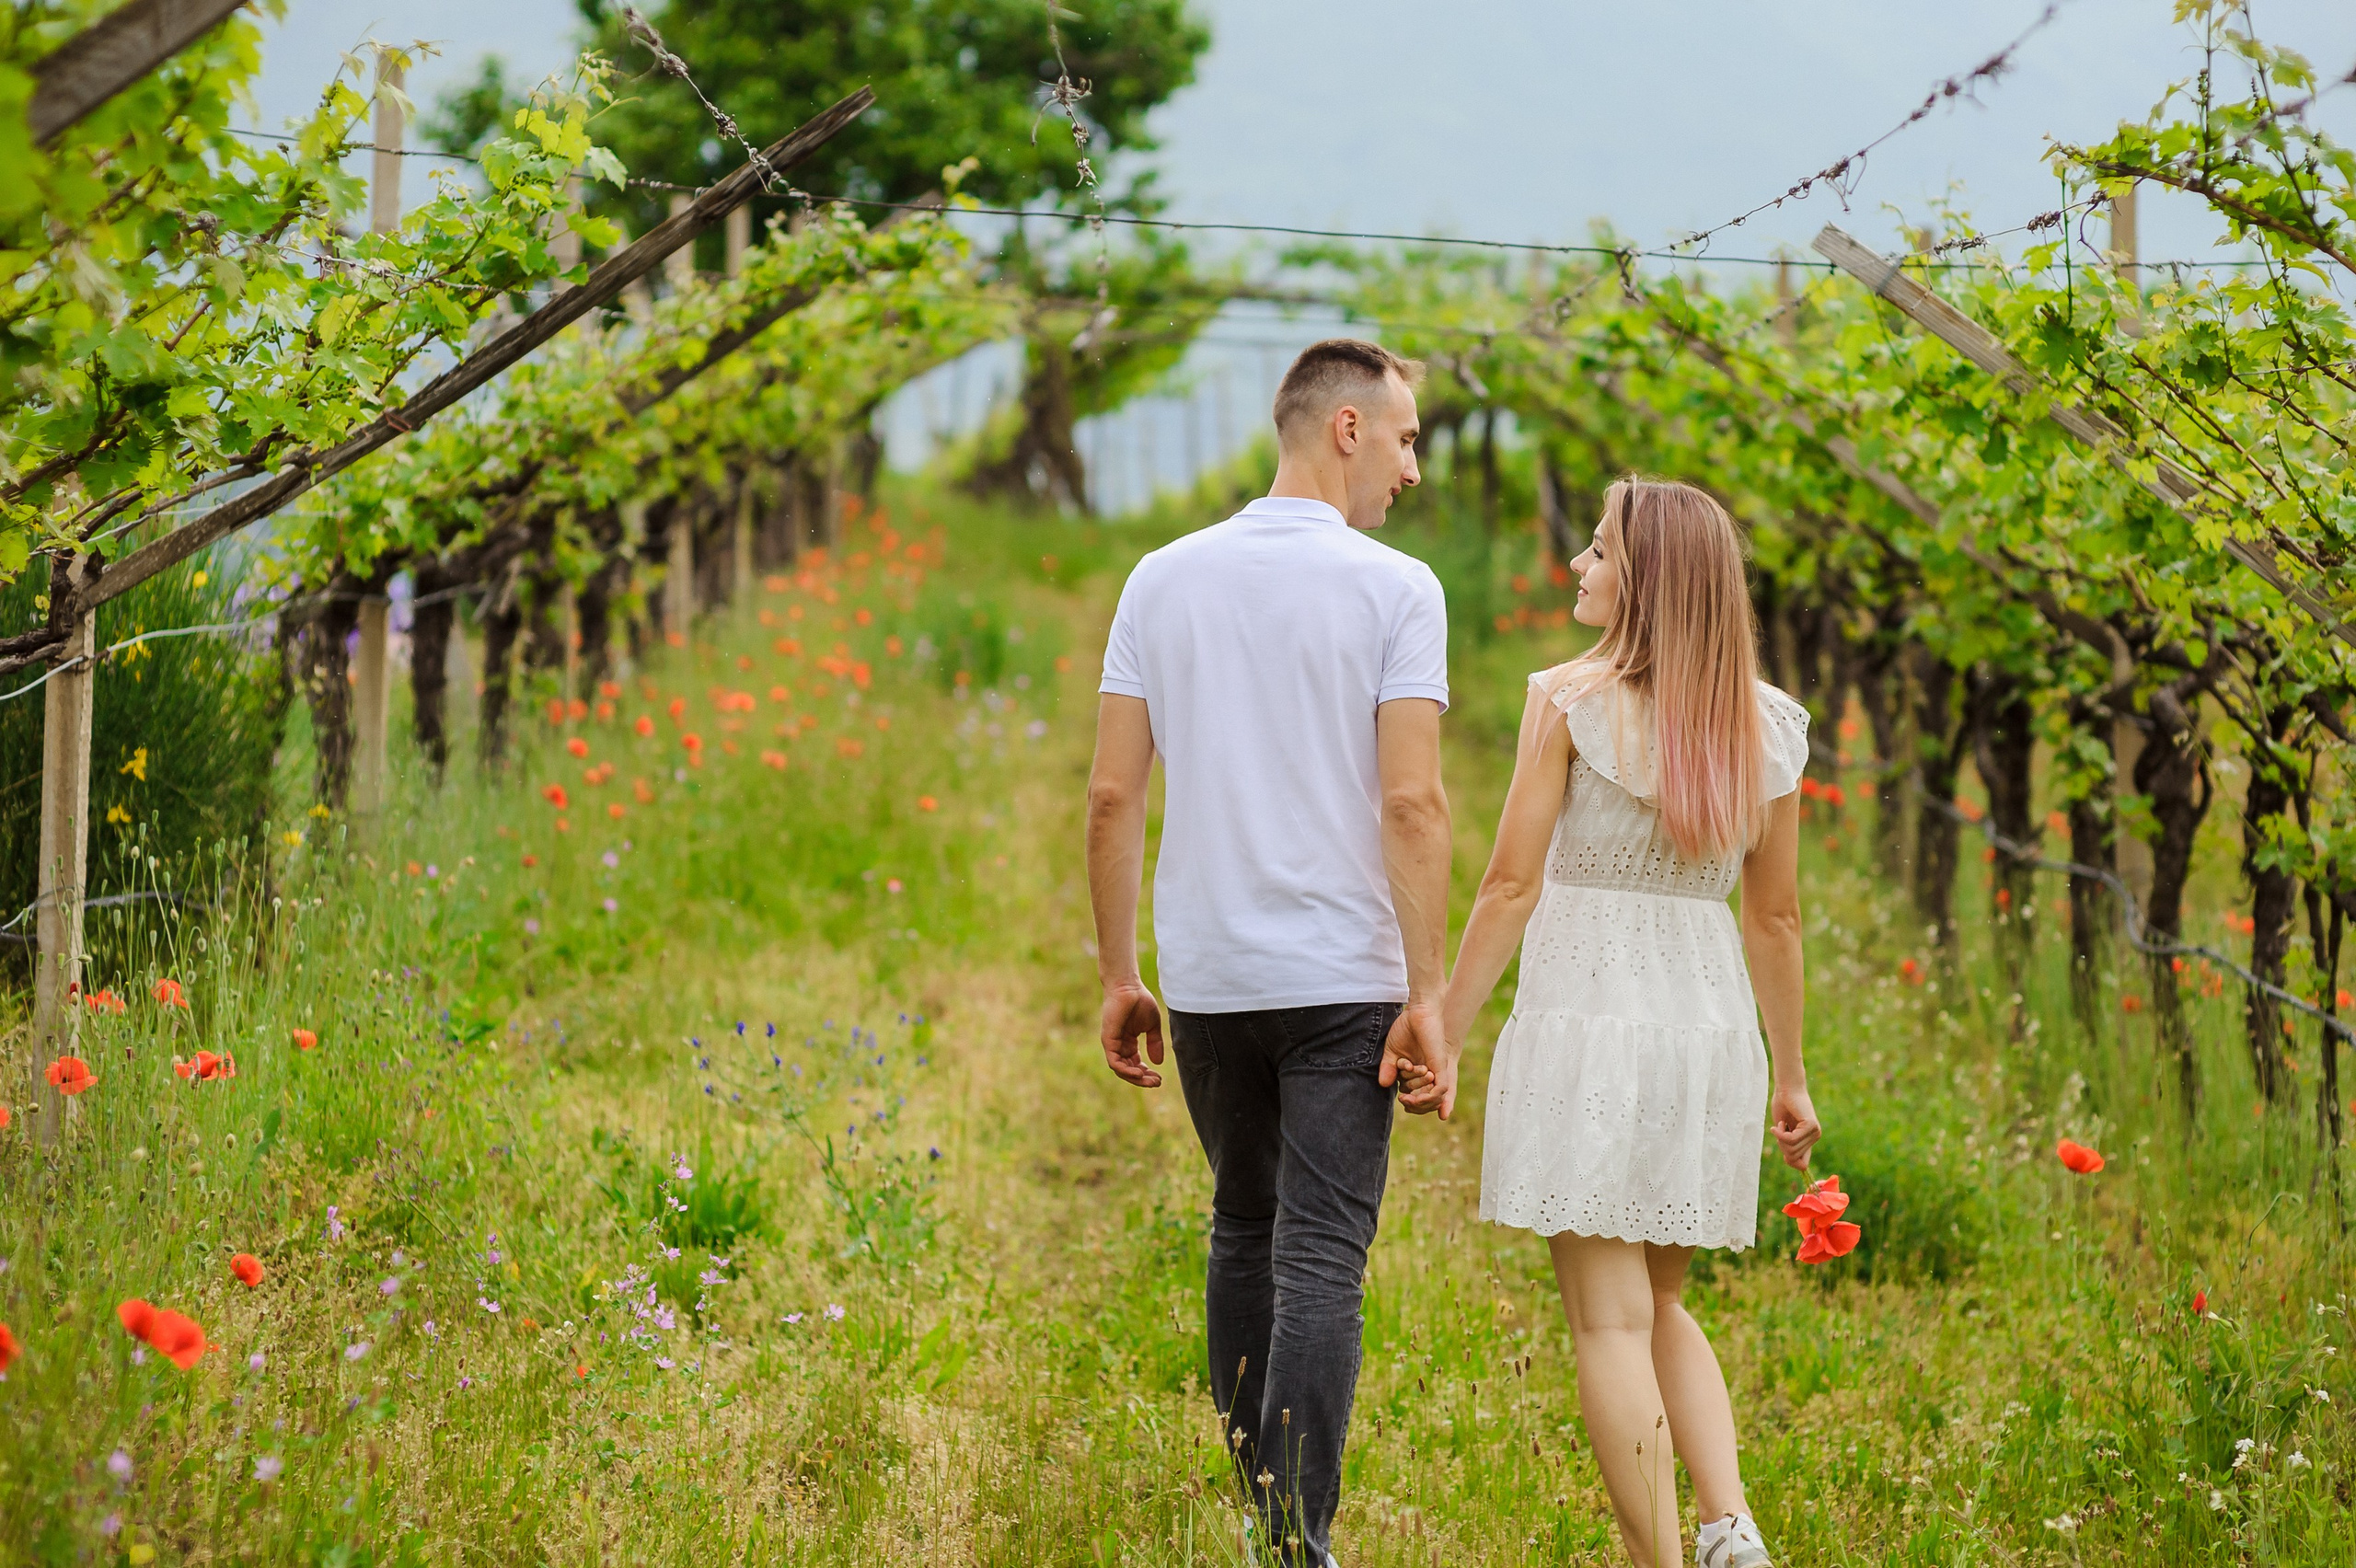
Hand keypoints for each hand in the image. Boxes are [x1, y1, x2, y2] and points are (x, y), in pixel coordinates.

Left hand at [1100, 981, 1164, 1088]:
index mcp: (1128, 1043)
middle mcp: (1119, 1046)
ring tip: (1149, 1080)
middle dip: (1142, 1079)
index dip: (1147, 1074)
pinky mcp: (1108, 1040)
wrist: (1129, 987)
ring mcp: (1112, 1044)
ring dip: (1135, 1078)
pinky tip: (1138, 1072)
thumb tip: (1158, 1063)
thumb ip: (1155, 1043)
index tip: (1160, 1078)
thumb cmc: (1140, 1001)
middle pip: (1128, 1071)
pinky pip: (1114, 1062)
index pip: (1135, 1065)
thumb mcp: (1152, 1026)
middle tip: (1157, 1083)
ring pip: (1120, 1070)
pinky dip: (1125, 1070)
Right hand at [1380, 1001, 1457, 1119]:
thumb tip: (1384, 1084)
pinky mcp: (1440, 1065)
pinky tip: (1417, 1095)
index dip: (1411, 1103)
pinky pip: (1440, 1089)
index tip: (1401, 1098)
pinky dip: (1430, 1097)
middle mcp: (1430, 1074)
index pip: (1418, 1096)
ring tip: (1408, 1097)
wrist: (1418, 1012)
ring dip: (1421, 1101)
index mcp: (1419, 1072)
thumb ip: (1388, 1068)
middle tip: (1404, 1099)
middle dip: (1416, 1104)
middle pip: (1427, 1100)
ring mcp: (1436, 1070)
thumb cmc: (1406, 1028)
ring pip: (1434, 1097)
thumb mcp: (1392, 1052)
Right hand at [1770, 1084, 1820, 1170]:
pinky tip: (1779, 1123)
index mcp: (1809, 1140)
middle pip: (1793, 1157)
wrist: (1786, 1088)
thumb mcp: (1784, 1131)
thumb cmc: (1783, 1106)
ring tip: (1780, 1124)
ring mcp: (1815, 1132)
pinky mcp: (1811, 1126)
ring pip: (1792, 1149)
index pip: (1802, 1165)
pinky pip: (1792, 1139)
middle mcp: (1815, 1137)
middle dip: (1781, 1145)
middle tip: (1779, 1129)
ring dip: (1780, 1138)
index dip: (1789, 1161)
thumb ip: (1790, 1147)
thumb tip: (1797, 1165)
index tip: (1781, 1145)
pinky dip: (1780, 1133)